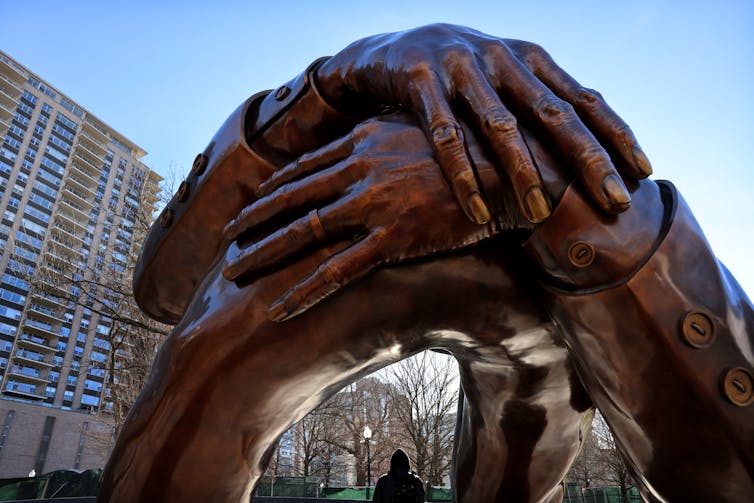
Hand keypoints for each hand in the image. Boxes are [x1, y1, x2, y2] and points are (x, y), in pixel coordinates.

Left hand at [222, 113, 528, 320]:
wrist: (511, 167)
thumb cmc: (469, 147)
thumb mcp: (418, 125)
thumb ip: (381, 134)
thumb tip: (359, 139)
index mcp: (363, 140)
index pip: (302, 168)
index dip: (270, 189)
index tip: (250, 204)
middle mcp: (360, 169)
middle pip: (290, 198)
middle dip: (251, 220)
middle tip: (224, 238)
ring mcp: (374, 204)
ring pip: (303, 233)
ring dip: (263, 253)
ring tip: (233, 271)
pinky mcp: (393, 239)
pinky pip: (337, 271)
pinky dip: (304, 291)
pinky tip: (278, 308)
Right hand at [316, 24, 650, 222]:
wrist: (387, 51)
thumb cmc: (457, 76)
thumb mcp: (502, 79)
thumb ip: (538, 103)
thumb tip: (590, 151)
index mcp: (529, 59)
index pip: (583, 98)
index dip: (616, 134)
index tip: (644, 172)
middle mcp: (502, 59)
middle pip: (553, 113)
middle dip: (588, 159)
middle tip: (615, 201)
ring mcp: (461, 68)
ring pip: (500, 126)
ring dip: (523, 171)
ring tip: (540, 214)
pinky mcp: (420, 81)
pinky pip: (446, 135)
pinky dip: (462, 175)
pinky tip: (477, 210)